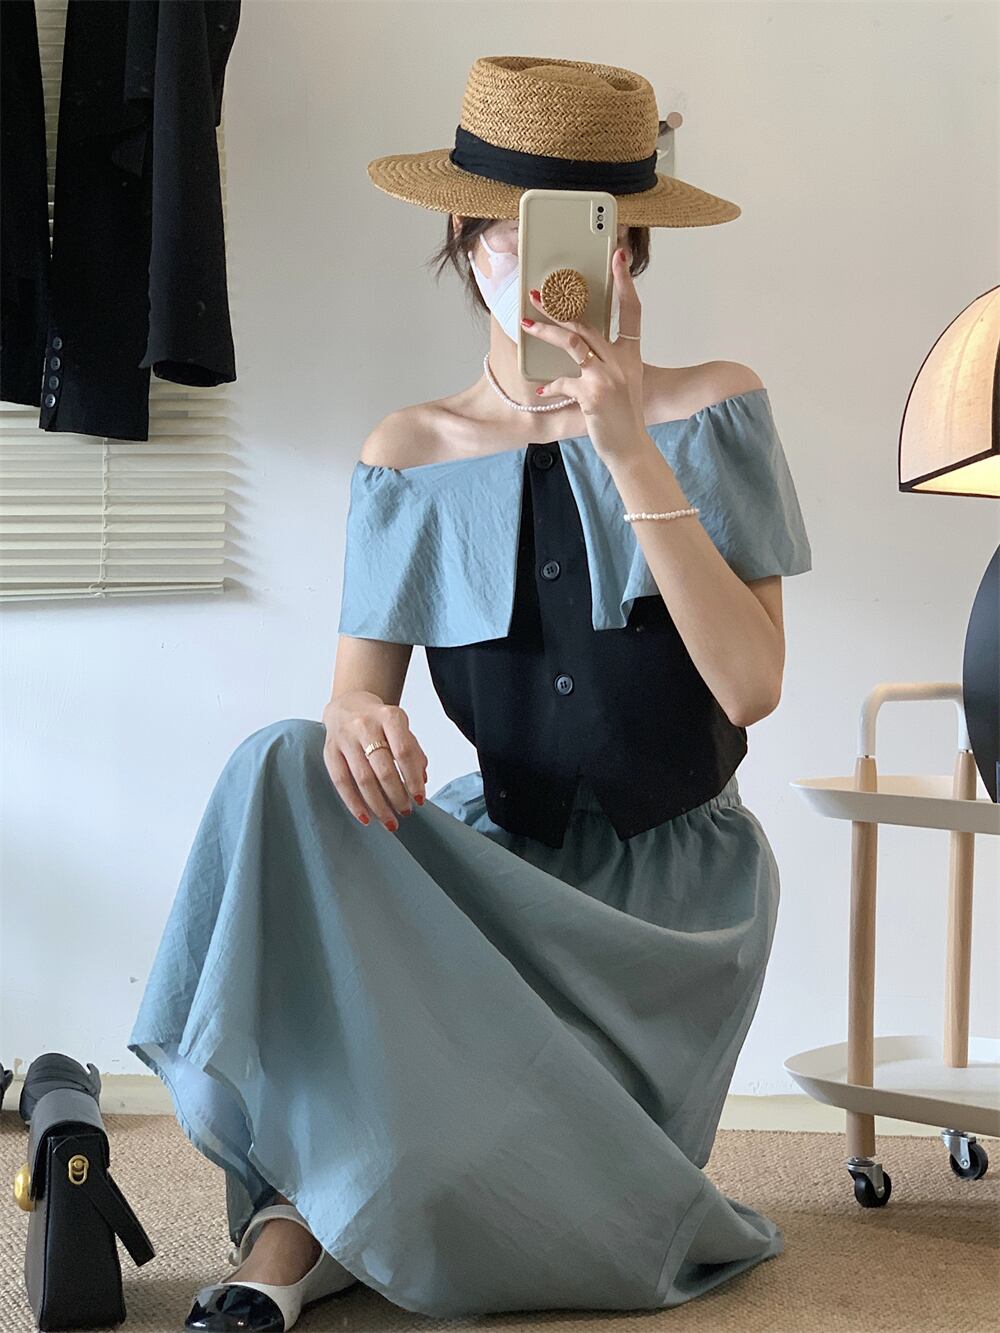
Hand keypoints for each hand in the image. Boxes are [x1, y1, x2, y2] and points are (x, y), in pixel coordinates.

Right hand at [321, 690, 427, 831]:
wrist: (348, 705)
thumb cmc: (379, 721)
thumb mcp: (401, 727)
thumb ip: (414, 751)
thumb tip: (422, 780)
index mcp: (389, 716)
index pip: (404, 752)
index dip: (413, 779)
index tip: (419, 799)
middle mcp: (365, 725)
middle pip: (383, 768)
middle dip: (396, 795)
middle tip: (405, 812)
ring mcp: (345, 738)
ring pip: (362, 778)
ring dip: (378, 805)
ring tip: (389, 821)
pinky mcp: (330, 751)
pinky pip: (341, 782)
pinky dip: (354, 803)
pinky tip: (365, 817)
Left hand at [522, 247, 645, 463]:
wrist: (629, 447)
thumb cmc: (622, 417)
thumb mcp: (624, 383)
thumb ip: (607, 362)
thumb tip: (577, 345)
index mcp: (631, 355)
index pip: (632, 311)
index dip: (625, 283)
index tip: (618, 258)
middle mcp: (621, 361)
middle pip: (588, 324)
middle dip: (559, 308)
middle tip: (538, 295)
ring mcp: (607, 377)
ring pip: (572, 343)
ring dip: (546, 331)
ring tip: (527, 324)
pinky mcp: (592, 394)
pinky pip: (563, 381)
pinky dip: (550, 386)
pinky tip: (542, 392)